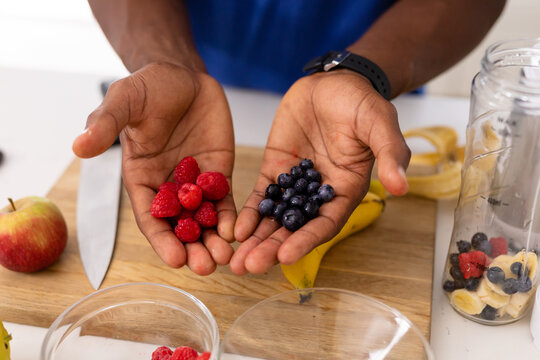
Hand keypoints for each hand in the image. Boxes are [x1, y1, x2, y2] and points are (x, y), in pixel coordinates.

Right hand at [73, 63, 235, 274]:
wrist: (182, 76)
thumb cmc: (149, 87)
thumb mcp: (125, 100)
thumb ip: (106, 123)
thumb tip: (78, 145)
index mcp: (141, 178)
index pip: (149, 216)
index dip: (161, 239)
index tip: (175, 260)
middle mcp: (168, 187)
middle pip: (179, 226)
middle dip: (192, 248)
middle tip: (207, 266)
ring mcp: (195, 183)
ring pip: (204, 220)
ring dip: (213, 240)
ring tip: (226, 257)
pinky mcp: (218, 174)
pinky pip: (224, 201)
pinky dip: (230, 217)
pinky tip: (238, 231)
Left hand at [231, 70, 409, 274]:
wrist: (334, 82)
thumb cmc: (361, 103)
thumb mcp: (380, 124)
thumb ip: (391, 153)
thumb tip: (401, 186)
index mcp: (345, 191)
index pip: (325, 224)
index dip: (306, 241)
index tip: (285, 255)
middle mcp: (319, 195)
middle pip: (294, 229)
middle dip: (272, 248)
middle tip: (250, 267)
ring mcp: (294, 184)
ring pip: (274, 218)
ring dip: (256, 239)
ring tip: (236, 261)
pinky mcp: (275, 170)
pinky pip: (262, 196)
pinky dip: (250, 213)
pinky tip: (236, 229)